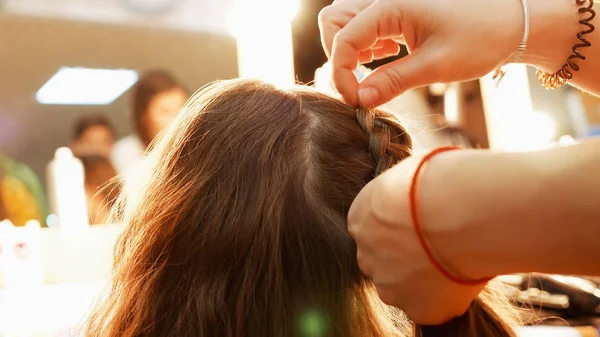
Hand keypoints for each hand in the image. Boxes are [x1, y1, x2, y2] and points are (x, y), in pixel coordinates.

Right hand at [319, 0, 523, 106]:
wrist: (512, 22)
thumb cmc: (481, 37)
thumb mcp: (436, 66)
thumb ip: (392, 82)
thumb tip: (360, 101)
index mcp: (391, 4)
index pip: (343, 38)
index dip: (341, 74)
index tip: (356, 101)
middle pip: (333, 22)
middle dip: (337, 57)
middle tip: (356, 87)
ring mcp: (388, 3)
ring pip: (344, 22)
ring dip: (348, 51)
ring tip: (370, 75)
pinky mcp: (396, 12)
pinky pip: (363, 25)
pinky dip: (363, 46)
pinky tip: (384, 59)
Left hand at [347, 156, 486, 324]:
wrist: (459, 211)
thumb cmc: (437, 182)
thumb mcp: (409, 174)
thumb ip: (402, 192)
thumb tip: (414, 187)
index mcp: (360, 220)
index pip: (370, 231)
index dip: (396, 229)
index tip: (419, 225)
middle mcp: (366, 256)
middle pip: (381, 262)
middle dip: (403, 257)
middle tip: (436, 246)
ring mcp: (390, 286)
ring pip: (402, 288)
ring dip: (422, 279)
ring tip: (454, 259)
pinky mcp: (418, 309)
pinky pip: (430, 306)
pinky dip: (444, 297)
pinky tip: (462, 276)